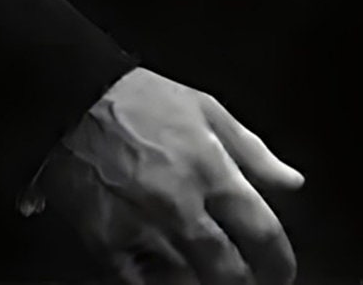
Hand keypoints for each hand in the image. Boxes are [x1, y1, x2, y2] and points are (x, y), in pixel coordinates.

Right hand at [34, 67, 301, 284]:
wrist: (70, 96)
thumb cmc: (140, 99)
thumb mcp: (205, 110)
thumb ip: (253, 152)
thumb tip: (293, 183)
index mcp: (211, 170)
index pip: (263, 234)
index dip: (280, 263)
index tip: (281, 272)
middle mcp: (181, 205)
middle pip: (229, 271)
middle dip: (245, 282)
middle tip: (247, 280)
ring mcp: (141, 228)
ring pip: (188, 284)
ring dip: (203, 282)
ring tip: (204, 272)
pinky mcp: (105, 242)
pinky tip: (166, 278)